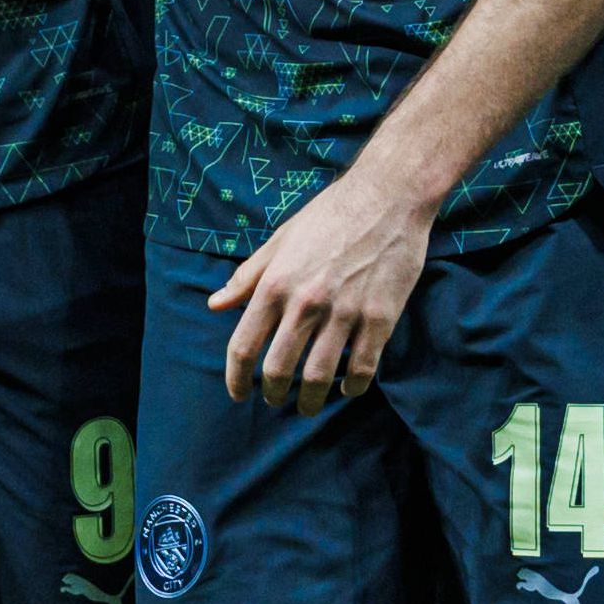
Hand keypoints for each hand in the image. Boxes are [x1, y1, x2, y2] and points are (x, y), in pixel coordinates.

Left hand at [208, 165, 434, 413]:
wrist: (387, 197)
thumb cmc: (329, 215)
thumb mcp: (280, 240)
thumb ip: (248, 276)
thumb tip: (216, 304)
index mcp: (276, 284)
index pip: (244, 345)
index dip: (236, 377)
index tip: (237, 393)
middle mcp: (306, 302)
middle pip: (278, 369)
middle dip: (271, 393)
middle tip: (274, 399)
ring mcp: (345, 313)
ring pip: (319, 376)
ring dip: (309, 400)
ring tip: (306, 406)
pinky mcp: (380, 318)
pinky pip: (362, 368)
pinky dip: (351, 387)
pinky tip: (346, 389)